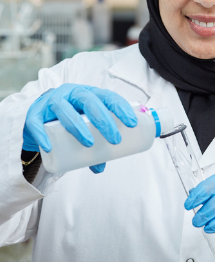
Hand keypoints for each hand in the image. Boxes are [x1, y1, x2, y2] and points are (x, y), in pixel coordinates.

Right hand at [22, 84, 138, 173]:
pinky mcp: (34, 113)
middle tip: (115, 139)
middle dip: (104, 120)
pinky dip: (42, 135)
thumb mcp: (85, 128)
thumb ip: (94, 145)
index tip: (133, 123)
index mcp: (89, 94)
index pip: (108, 96)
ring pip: (64, 110)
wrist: (37, 116)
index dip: (121, 107)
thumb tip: (99, 168)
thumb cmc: (69, 121)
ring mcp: (50, 101)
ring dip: (78, 126)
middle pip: (89, 102)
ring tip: (89, 143)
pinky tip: (49, 147)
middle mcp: (71, 94)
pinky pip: (36, 123)